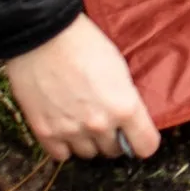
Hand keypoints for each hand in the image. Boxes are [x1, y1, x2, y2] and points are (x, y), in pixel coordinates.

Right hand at [4, 14, 161, 162]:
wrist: (43, 35)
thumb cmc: (84, 43)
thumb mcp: (119, 68)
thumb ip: (126, 99)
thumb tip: (128, 118)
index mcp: (125, 107)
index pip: (146, 146)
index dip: (143, 141)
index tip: (137, 135)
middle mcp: (100, 125)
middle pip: (114, 150)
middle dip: (112, 137)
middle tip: (104, 119)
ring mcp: (71, 131)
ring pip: (87, 153)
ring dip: (87, 141)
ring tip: (81, 120)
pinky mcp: (45, 132)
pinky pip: (61, 155)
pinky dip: (63, 145)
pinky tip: (63, 127)